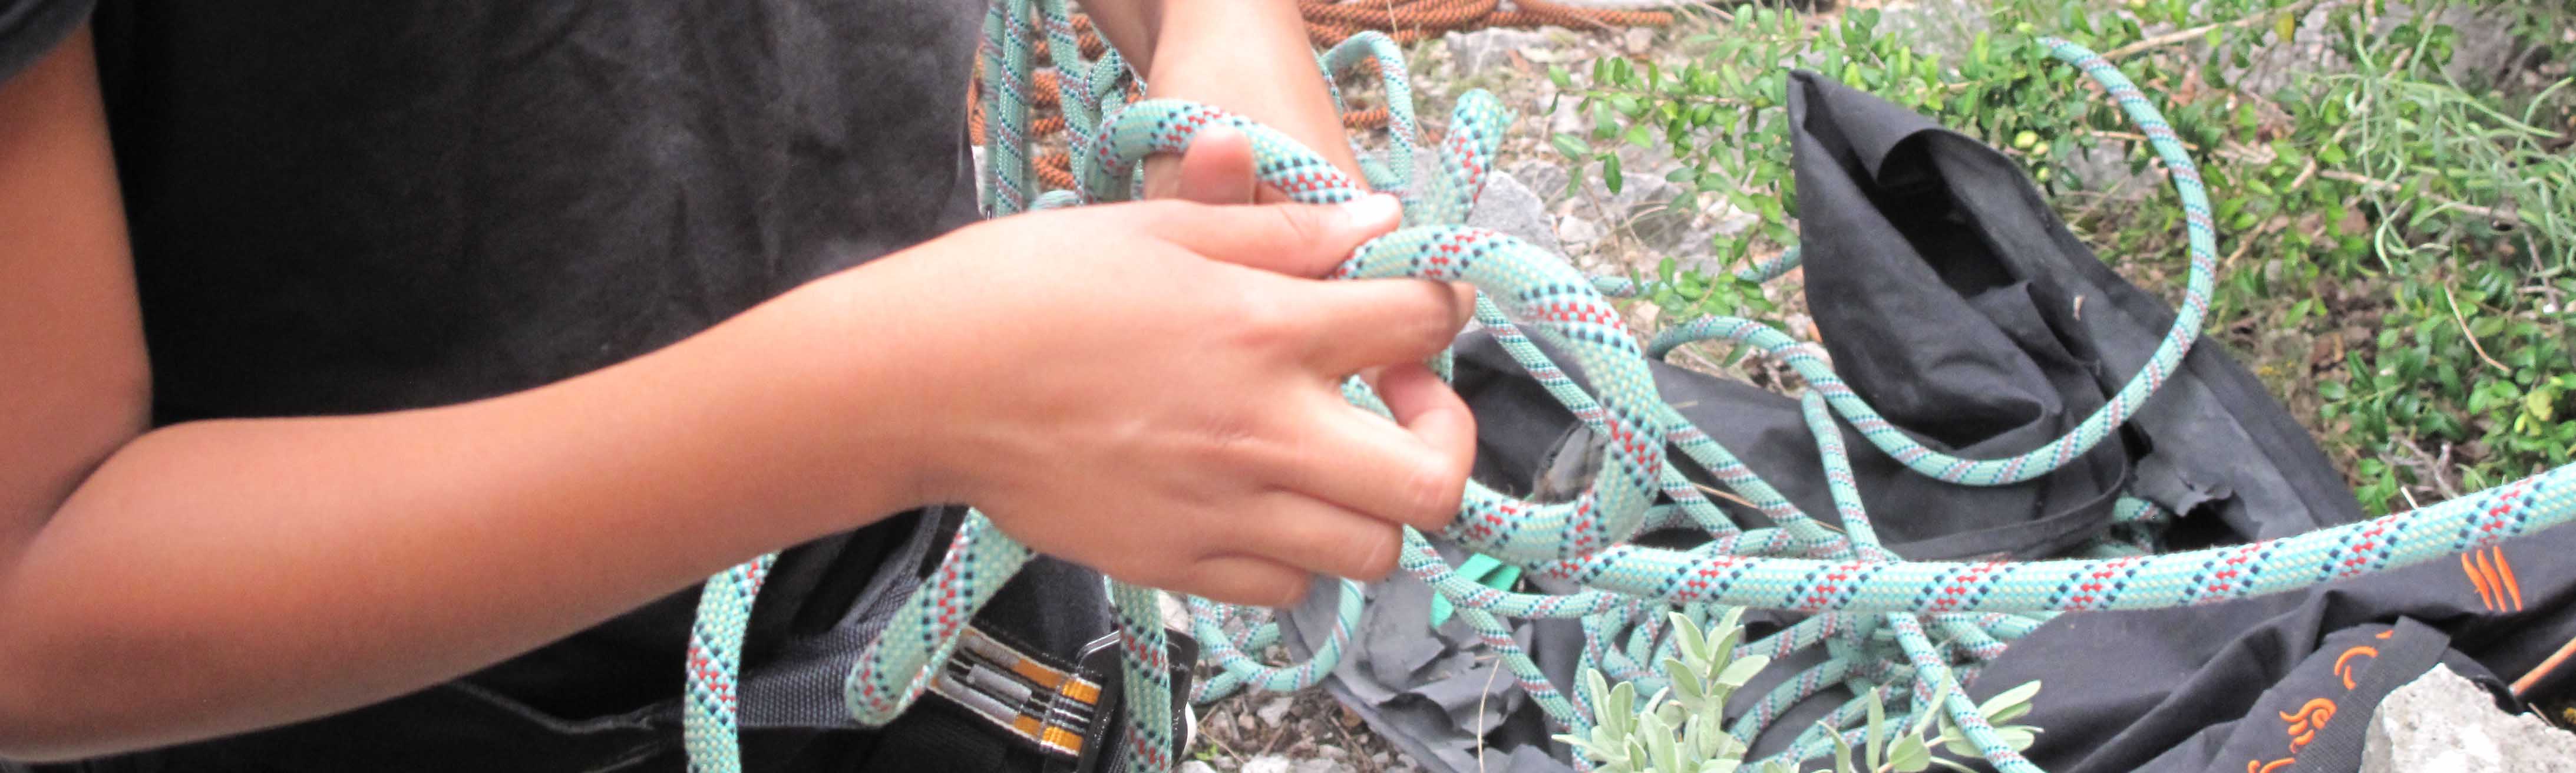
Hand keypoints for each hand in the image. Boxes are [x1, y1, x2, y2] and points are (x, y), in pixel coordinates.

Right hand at [859, 196, 1474, 606]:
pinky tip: (1264, 503)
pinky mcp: (1177, 563)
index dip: (1439, 309)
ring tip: (1333, 462)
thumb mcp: (1160, 229)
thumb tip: (1374, 224)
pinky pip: (1286, 589)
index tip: (1412, 312)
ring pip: (1371, 552)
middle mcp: (1261, 430)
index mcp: (1264, 329)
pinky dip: (1296, 555)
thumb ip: (1280, 234)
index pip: (1421, 323)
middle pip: (1430, 481)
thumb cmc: (1029, 289)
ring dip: (1372, 506)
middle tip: (1400, 407)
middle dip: (1441, 441)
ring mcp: (1222, 509)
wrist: (924, 383)